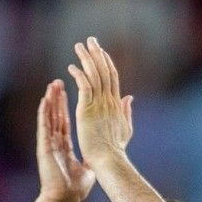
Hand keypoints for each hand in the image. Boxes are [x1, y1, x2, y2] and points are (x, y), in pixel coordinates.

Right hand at [35, 79, 94, 201]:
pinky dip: (43, 113)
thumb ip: (92, 155)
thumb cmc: (75, 188)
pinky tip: (44, 100)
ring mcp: (49, 143)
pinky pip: (44, 126)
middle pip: (56, 115)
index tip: (68, 92)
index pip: (66, 121)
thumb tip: (101, 151)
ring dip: (50, 101)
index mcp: (65, 146)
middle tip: (59, 81)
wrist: (65, 199)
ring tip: (52, 85)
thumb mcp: (88, 167)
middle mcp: (55, 142)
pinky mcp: (44, 146)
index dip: (66, 106)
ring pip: (49, 117)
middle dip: (58, 98)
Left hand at [66, 37, 133, 163]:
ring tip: (79, 46)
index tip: (101, 51)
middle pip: (105, 71)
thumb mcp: (125, 128)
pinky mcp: (87, 109)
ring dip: (87, 58)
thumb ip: (127, 111)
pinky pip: (84, 86)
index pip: (112, 78)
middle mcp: (109, 101)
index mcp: (116, 104)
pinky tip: (71, 66)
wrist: (109, 160)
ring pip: (94, 75)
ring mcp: (99, 104)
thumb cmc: (115, 150)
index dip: (107, 62)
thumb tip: (129, 97)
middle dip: (97, 54)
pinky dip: (79, 74)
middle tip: (90, 40)